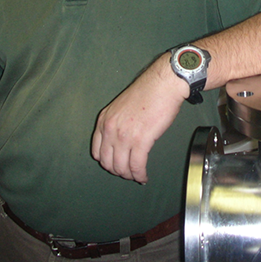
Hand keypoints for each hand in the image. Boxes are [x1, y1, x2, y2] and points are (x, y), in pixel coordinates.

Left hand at [91, 53, 187, 182]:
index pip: (97, 151)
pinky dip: (140, 175)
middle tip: (128, 173)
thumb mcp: (121, 107)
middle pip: (108, 163)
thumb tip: (121, 142)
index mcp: (104, 120)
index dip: (107, 162)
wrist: (163, 84)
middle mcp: (110, 129)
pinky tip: (144, 176)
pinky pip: (136, 166)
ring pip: (121, 167)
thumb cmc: (148, 93)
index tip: (115, 164)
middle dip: (118, 171)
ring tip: (137, 176)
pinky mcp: (140, 140)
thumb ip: (117, 123)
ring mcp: (124, 136)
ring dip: (129, 175)